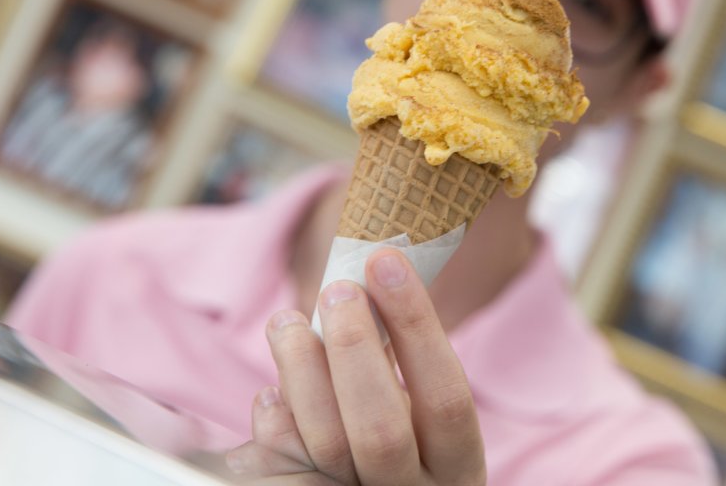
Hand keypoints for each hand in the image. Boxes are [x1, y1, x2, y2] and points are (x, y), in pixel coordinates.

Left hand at [225, 249, 485, 484]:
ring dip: (301, 373)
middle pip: (382, 430)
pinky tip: (270, 396)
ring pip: (327, 447)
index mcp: (456, 465)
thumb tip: (356, 287)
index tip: (385, 261)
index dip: (416, 324)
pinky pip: (287, 473)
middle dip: (355, 350)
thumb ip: (392, 370)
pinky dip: (273, 427)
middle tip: (338, 290)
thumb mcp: (415, 420)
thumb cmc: (393, 448)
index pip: (446, 395)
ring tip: (285, 323)